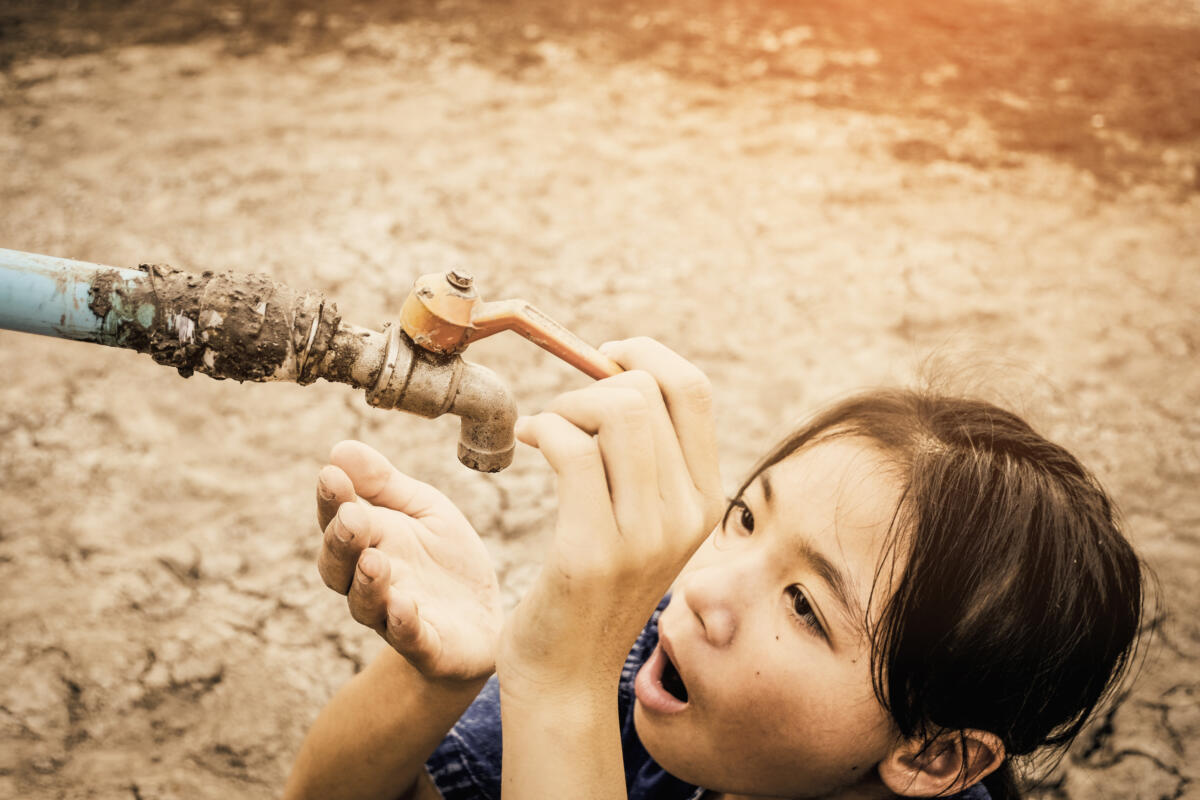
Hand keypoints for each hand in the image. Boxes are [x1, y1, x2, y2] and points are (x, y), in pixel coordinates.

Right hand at [316, 441, 502, 682]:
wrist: (484, 620)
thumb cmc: (446, 560)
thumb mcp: (424, 511)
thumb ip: (384, 484)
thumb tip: (339, 449)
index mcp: (368, 544)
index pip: (337, 521)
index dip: (331, 501)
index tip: (330, 475)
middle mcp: (371, 583)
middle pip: (339, 567)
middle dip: (341, 542)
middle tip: (351, 517)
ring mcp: (394, 617)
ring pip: (366, 605)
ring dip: (367, 583)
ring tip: (374, 560)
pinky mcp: (427, 646)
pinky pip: (408, 638)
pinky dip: (403, 623)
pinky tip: (403, 605)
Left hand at [496, 338, 724, 696]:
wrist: (567, 676)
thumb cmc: (592, 589)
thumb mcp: (641, 523)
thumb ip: (644, 460)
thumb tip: (616, 375)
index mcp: (706, 499)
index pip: (694, 390)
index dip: (645, 355)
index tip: (603, 357)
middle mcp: (687, 514)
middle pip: (648, 392)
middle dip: (591, 384)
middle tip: (562, 415)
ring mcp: (645, 536)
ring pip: (615, 411)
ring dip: (565, 406)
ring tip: (545, 430)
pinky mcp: (593, 551)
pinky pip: (571, 449)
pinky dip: (542, 430)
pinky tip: (527, 442)